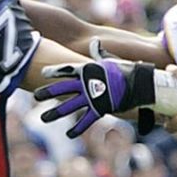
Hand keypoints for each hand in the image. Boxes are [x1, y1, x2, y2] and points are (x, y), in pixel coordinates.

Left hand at [34, 59, 156, 138]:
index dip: (54, 72)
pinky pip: (86, 121)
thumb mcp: (111, 59)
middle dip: (48, 92)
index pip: (67, 70)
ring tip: (43, 118)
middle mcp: (87, 84)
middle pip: (63, 88)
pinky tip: (68, 134)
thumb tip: (94, 41)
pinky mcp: (100, 109)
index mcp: (88, 70)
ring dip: (56, 113)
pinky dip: (77, 129)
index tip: (43, 74)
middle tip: (36, 95)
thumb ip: (99, 52)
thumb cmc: (127, 70)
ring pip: (69, 106)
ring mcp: (92, 97)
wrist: (140, 83)